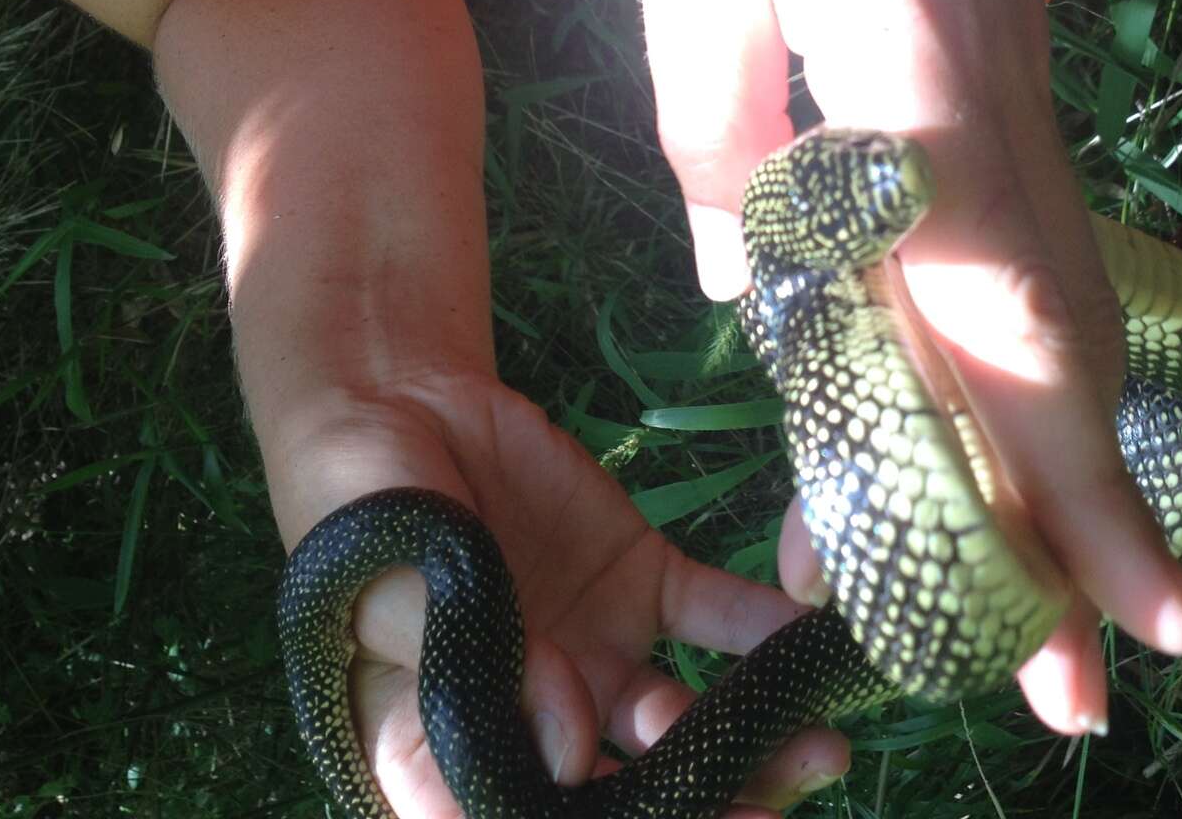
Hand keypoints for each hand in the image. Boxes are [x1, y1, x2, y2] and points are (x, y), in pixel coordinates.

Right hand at [267, 371, 848, 816]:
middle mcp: (539, 723)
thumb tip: (574, 753)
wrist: (395, 403)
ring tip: (822, 744)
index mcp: (457, 755)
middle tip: (778, 802)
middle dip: (711, 805)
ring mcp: (594, 656)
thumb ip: (486, 672)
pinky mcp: (637, 584)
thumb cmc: (360, 517)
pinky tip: (812, 640)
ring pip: (687, 720)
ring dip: (757, 737)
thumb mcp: (399, 599)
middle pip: (633, 792)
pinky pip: (712, 619)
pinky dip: (766, 631)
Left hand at [634, 0, 1181, 737]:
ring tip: (1090, 590)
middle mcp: (988, 83)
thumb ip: (713, 118)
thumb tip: (729, 291)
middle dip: (1079, 515)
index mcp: (898, 52)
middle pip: (1053, 328)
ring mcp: (1019, 69)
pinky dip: (1043, 350)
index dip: (1019, 475)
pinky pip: (1037, 226)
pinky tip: (1020, 416)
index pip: (976, 302)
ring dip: (1077, 453)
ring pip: (1064, 292)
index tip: (1050, 618)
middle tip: (1092, 683)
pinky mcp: (1013, 51)